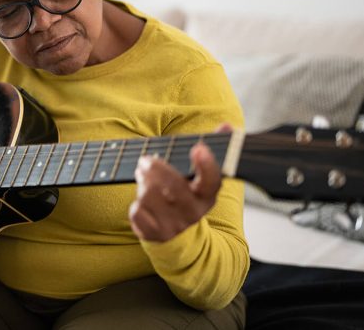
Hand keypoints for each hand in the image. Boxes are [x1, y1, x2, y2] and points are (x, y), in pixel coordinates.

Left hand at [128, 125, 229, 241]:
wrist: (179, 238)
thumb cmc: (187, 197)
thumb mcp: (200, 178)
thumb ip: (213, 150)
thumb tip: (227, 125)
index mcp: (207, 196)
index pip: (212, 181)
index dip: (207, 165)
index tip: (198, 148)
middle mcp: (193, 212)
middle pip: (173, 186)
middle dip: (155, 168)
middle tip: (145, 160)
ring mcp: (174, 225)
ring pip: (151, 197)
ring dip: (142, 184)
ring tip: (142, 178)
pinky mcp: (155, 233)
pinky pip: (138, 213)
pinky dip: (136, 205)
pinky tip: (142, 201)